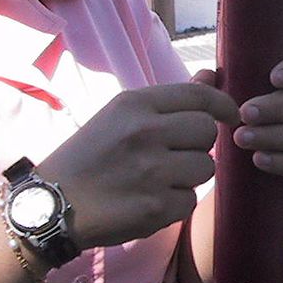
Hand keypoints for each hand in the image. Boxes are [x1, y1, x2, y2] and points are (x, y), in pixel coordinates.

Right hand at [38, 82, 240, 248]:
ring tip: (158, 179)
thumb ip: (170, 100)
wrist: (51, 204)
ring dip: (189, 176)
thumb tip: (211, 75)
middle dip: (198, 145)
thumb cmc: (89, 157)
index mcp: (134, 104)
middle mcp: (145, 133)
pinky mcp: (156, 207)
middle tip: (174, 155)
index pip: (199, 96)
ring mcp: (152, 171)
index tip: (231, 115)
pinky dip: (175, 204)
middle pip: (207, 131)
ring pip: (206, 168)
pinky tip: (149, 201)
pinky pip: (190, 201)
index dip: (223, 104)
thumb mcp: (120, 116)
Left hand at [210, 51, 282, 204]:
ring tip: (242, 139)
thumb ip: (214, 90)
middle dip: (277, 107)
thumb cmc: (244, 132)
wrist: (251, 182)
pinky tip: (260, 160)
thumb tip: (205, 76)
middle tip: (244, 114)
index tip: (273, 78)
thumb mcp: (227, 109)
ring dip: (275, 135)